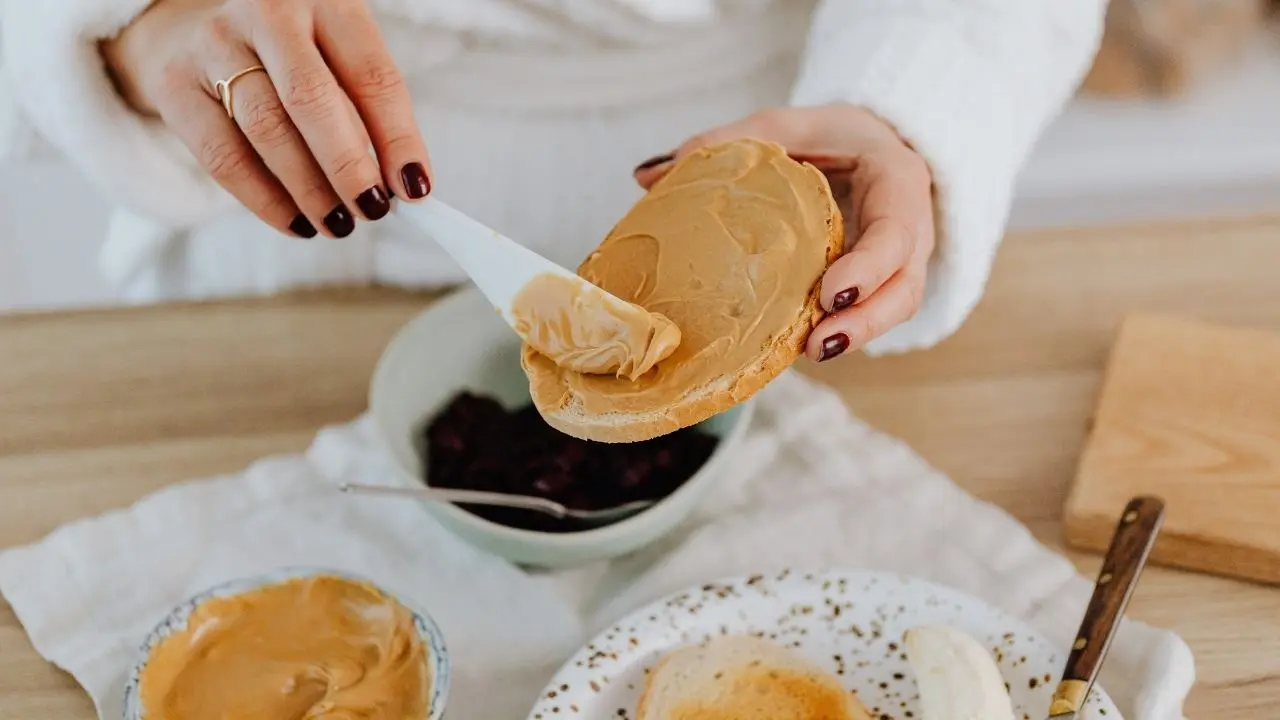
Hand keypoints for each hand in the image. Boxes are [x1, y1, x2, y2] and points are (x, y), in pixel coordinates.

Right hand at [101, 0, 431, 238]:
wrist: (192, 25)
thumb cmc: (290, 53)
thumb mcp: (337, 57)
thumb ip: (367, 110)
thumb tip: (403, 183)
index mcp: (325, 0)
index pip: (372, 75)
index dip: (398, 138)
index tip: (415, 187)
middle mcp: (267, 13)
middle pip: (313, 100)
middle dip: (348, 167)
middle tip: (373, 209)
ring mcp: (214, 44)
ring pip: (267, 130)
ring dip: (310, 190)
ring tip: (338, 223)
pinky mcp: (176, 85)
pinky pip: (225, 156)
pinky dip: (265, 199)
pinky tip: (295, 221)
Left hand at [633, 106, 934, 361]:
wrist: (870, 145)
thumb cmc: (830, 136)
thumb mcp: (784, 124)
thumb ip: (727, 144)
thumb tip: (647, 175)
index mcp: (896, 180)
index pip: (897, 230)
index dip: (870, 266)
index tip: (831, 293)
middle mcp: (910, 228)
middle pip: (903, 286)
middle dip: (866, 320)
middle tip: (819, 343)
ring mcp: (900, 261)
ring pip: (893, 308)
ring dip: (855, 335)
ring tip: (808, 352)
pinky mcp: (879, 284)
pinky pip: (869, 313)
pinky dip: (840, 330)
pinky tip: (798, 347)